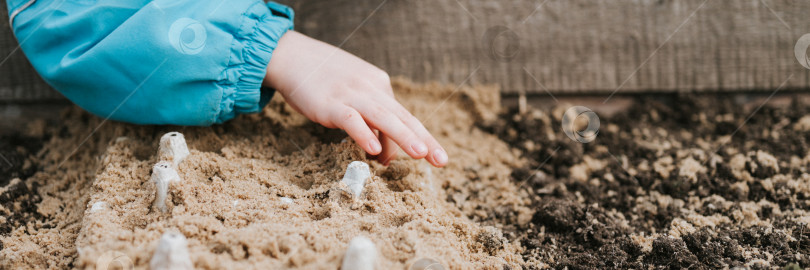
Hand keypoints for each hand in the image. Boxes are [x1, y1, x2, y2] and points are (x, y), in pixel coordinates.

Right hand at [263, 31, 447, 166]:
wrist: (290, 56)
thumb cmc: (322, 81)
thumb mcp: (352, 97)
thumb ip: (369, 122)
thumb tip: (385, 155)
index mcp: (379, 86)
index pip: (405, 116)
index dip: (423, 137)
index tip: (439, 158)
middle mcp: (370, 88)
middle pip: (402, 117)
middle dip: (423, 139)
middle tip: (441, 160)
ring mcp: (350, 94)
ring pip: (382, 117)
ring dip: (403, 136)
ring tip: (420, 154)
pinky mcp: (329, 103)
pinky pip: (350, 119)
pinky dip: (363, 133)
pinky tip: (374, 149)